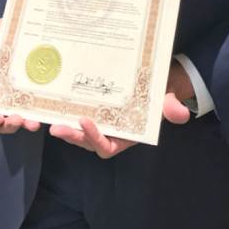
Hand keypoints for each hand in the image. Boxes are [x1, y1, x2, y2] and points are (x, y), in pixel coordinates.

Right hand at [0, 19, 40, 134]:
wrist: (22, 22)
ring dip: (26, 124)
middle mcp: (4, 95)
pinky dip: (40, 113)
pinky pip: (39, 105)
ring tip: (33, 122)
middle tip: (18, 119)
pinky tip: (45, 113)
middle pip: (4, 121)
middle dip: (9, 126)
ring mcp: (22, 93)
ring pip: (22, 117)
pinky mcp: (37, 88)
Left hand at [48, 60, 191, 157]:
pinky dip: (64, 110)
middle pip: (86, 141)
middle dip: (72, 136)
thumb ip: (171, 107)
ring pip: (77, 129)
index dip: (95, 138)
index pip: (106, 147)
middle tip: (57, 128)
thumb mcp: (167, 99)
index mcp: (125, 136)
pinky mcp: (91, 108)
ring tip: (48, 118)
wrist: (156, 80)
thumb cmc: (160, 92)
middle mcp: (109, 132)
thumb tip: (180, 113)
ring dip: (64, 125)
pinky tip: (52, 100)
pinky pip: (75, 113)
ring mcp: (99, 121)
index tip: (86, 122)